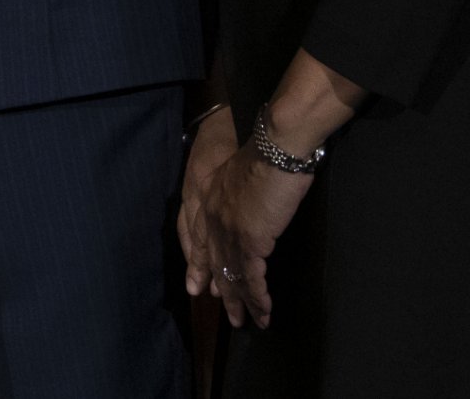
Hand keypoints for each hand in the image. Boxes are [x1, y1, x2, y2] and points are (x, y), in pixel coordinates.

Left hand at [188, 137, 314, 327]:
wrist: (275, 147)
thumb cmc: (265, 152)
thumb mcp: (240, 173)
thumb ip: (237, 193)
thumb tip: (248, 210)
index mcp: (207, 196)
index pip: (194, 235)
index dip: (196, 261)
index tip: (197, 283)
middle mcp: (212, 215)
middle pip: (210, 260)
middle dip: (217, 288)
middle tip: (224, 311)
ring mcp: (228, 228)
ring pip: (230, 273)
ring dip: (240, 301)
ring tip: (246, 322)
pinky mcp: (249, 239)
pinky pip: (251, 277)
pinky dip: (258, 297)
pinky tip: (263, 312)